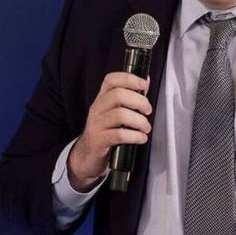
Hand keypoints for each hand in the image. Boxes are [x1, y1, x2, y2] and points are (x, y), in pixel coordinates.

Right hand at [67, 72, 151, 191]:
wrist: (87, 155)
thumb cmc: (106, 131)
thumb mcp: (115, 111)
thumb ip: (130, 96)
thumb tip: (145, 80)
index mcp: (102, 99)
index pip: (111, 80)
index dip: (129, 78)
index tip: (144, 84)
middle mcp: (97, 109)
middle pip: (118, 95)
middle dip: (139, 101)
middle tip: (147, 111)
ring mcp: (96, 125)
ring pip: (120, 115)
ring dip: (139, 121)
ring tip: (145, 128)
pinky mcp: (99, 141)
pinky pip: (119, 135)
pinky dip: (135, 136)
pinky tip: (141, 138)